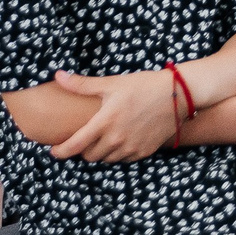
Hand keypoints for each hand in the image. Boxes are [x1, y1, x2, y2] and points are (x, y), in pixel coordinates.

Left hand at [50, 68, 179, 161]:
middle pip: (89, 156)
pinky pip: (124, 159)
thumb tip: (58, 75)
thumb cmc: (145, 85)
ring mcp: (131, 147)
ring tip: (105, 138)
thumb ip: (82, 84)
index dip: (60, 151)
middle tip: (86, 139)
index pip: (73, 146)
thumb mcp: (113, 83)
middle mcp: (116, 139)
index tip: (55, 150)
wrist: (180, 93)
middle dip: (83, 150)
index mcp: (105, 123)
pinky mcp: (145, 151)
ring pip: (106, 159)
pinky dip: (119, 153)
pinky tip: (122, 140)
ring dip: (102, 152)